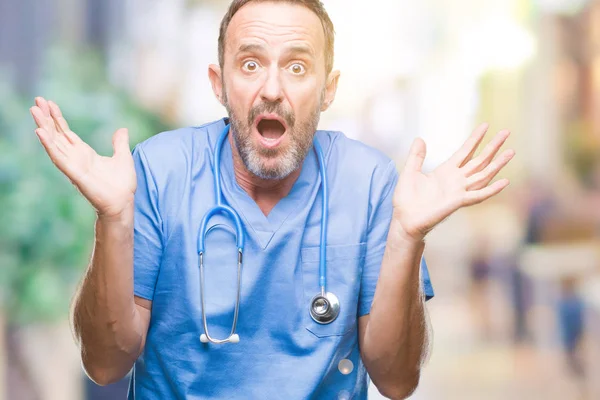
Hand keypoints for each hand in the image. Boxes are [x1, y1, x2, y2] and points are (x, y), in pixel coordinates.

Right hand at [30, 97, 135, 218]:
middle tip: (36, 100)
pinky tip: (40, 132)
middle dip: (46, 118)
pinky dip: (49, 145)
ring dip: (43, 127)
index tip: (49, 103)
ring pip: (54, 143)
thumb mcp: (123, 157)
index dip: (57, 118)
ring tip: (34, 111)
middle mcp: (75, 158)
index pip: (66, 132)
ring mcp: (73, 165)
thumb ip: (120, 143)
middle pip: (56, 134)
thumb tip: (122, 129)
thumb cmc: (122, 184)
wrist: (123, 202)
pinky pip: (58, 157)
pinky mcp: (74, 173)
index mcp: (85, 153)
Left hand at [393, 123, 514, 240]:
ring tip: (511, 151)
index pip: (465, 151)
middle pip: (479, 160)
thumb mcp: (409, 172)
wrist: (404, 219)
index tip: (485, 125)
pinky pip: (478, 195)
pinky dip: (492, 189)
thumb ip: (416, 156)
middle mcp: (456, 180)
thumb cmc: (406, 199)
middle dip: (493, 146)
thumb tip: (419, 138)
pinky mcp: (458, 202)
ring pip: (483, 174)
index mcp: (446, 171)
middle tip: (507, 131)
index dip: (475, 139)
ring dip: (498, 164)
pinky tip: (505, 182)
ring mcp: (459, 191)